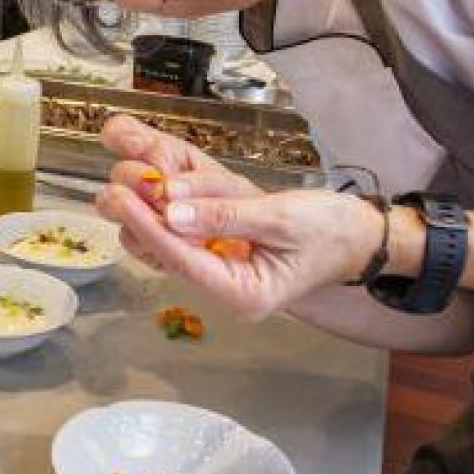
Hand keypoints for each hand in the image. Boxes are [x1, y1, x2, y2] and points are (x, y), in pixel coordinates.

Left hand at [94, 113, 385, 322]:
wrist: (359, 237)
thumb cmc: (331, 230)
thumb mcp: (282, 218)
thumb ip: (227, 216)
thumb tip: (172, 211)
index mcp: (244, 294)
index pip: (183, 259)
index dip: (149, 225)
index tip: (120, 196)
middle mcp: (225, 290)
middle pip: (168, 254)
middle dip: (141, 218)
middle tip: (114, 184)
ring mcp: (221, 274)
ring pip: (169, 245)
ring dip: (148, 212)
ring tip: (127, 179)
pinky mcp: (220, 255)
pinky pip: (183, 235)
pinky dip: (167, 209)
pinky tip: (151, 185)